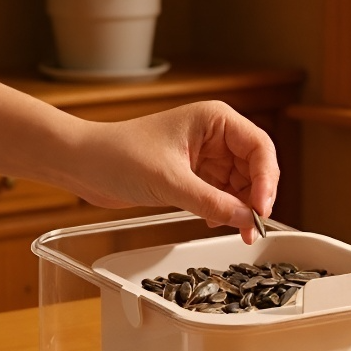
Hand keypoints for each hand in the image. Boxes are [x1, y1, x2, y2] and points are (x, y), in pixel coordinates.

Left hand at [71, 101, 279, 243]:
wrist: (83, 164)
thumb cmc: (118, 155)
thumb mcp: (169, 181)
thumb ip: (211, 201)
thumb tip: (245, 219)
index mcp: (214, 120)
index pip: (259, 147)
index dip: (266, 179)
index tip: (262, 209)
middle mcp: (214, 135)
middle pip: (254, 168)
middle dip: (254, 198)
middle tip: (251, 227)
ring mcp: (204, 157)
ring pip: (239, 185)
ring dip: (239, 208)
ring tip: (235, 230)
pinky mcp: (192, 176)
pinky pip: (220, 195)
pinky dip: (222, 210)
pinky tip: (212, 221)